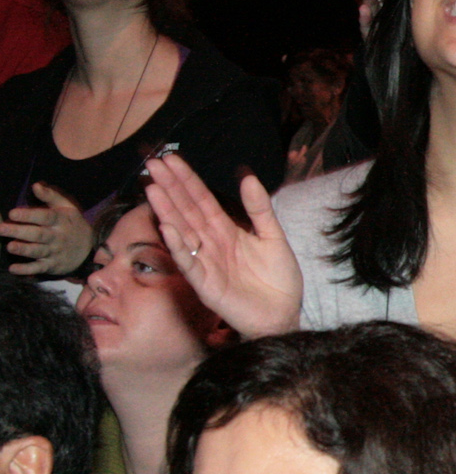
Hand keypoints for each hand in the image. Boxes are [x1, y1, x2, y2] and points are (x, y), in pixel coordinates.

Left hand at [0, 182, 92, 276]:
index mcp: (60, 221)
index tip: (12, 213)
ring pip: (38, 251)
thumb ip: (51, 196)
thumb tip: (35, 185)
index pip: (45, 217)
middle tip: (0, 228)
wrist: (90, 249)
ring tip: (9, 246)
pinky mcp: (52, 266)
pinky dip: (27, 270)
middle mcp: (57, 237)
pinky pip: (39, 268)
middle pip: (37, 235)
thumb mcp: (67, 207)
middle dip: (19, 232)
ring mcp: (55, 252)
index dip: (29, 216)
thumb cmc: (72, 224)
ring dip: (23, 250)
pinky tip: (14, 269)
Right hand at [144, 152, 302, 336]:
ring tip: (153, 190)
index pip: (201, 200)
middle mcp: (210, 244)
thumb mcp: (273, 237)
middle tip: (154, 165)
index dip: (187, 180)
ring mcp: (206, 263)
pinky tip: (169, 228)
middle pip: (187, 211)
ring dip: (167, 212)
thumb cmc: (278, 278)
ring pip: (182, 233)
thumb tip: (248, 176)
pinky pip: (190, 263)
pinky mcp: (206, 285)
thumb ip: (259, 209)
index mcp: (226, 230)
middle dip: (170, 189)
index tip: (171, 160)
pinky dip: (179, 247)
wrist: (283, 313)